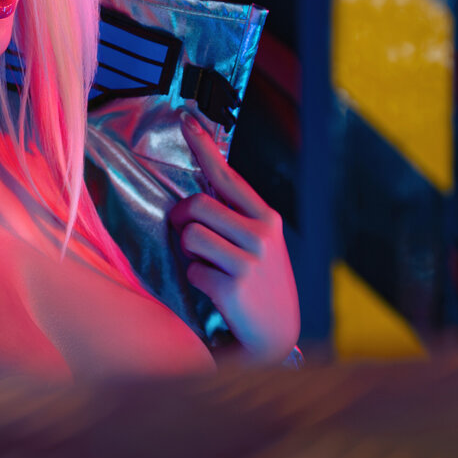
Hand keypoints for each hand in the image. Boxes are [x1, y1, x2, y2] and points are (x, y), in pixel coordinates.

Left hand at [166, 110, 300, 363]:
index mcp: (267, 218)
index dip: (204, 147)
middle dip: (182, 219)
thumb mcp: (261, 247)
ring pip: (190, 235)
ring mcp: (248, 259)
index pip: (228, 175)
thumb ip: (236, 219)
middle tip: (188, 236)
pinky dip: (196, 280)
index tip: (185, 120)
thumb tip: (197, 198)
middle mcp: (261, 234)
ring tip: (210, 267)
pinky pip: (192, 268)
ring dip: (189, 252)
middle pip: (197, 205)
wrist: (276, 337)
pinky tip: (216, 291)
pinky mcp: (232, 285)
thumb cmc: (261, 287)